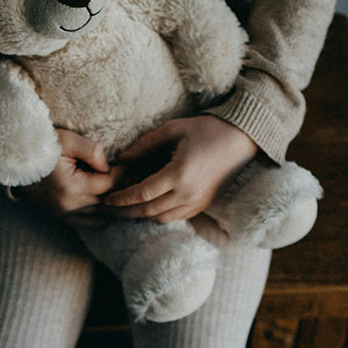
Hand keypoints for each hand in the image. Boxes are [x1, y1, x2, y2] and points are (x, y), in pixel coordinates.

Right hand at [19, 129, 121, 227]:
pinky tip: (105, 200)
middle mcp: (68, 206)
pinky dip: (99, 215)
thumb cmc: (43, 144)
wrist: (16, 156)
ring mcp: (63, 213)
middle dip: (120, 187)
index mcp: (71, 187)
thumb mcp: (69, 140)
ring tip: (118, 185)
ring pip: (100, 214)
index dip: (121, 173)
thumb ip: (92, 151)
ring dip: (110, 201)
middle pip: (107, 201)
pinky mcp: (59, 216)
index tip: (127, 163)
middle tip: (130, 174)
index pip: (109, 185)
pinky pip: (88, 223)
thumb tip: (108, 167)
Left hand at [103, 116, 257, 222]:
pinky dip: (158, 215)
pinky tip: (147, 208)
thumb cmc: (207, 129)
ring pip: (161, 218)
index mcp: (179, 174)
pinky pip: (176, 216)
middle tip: (107, 209)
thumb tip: (121, 158)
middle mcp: (188, 193)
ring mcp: (197, 201)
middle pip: (148, 211)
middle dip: (124, 212)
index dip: (121, 199)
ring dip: (140, 216)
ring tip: (123, 210)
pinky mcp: (204, 204)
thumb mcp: (173, 129)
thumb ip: (145, 144)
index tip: (106, 199)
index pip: (141, 194)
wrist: (241, 139)